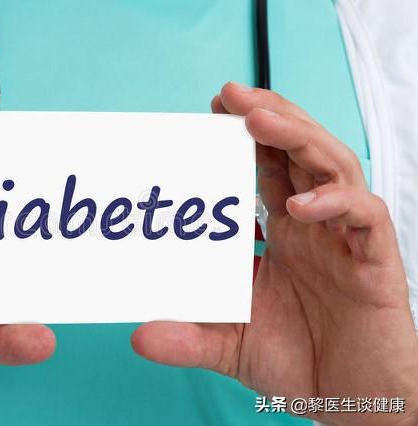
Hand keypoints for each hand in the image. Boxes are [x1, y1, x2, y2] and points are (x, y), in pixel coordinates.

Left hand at [131, 82, 417, 424]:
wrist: (351, 401)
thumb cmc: (297, 362)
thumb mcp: (229, 343)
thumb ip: (187, 336)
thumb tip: (138, 337)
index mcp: (283, 234)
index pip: (265, 167)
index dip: (245, 137)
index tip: (211, 112)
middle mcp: (314, 227)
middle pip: (299, 150)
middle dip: (269, 116)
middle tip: (231, 94)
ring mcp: (345, 240)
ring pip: (332, 166)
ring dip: (297, 137)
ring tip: (259, 119)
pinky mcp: (376, 263)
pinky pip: (366, 217)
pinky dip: (335, 203)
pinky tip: (301, 205)